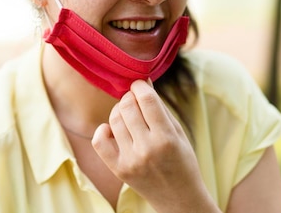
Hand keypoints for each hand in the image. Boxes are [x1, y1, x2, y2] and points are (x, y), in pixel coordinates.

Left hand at [91, 80, 218, 212]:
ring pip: (114, 120)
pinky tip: (112, 129)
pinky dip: (103, 129)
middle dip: (129, 97)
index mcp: (167, 138)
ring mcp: (131, 160)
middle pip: (127, 107)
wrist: (179, 199)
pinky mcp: (119, 169)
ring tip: (128, 114)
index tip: (139, 84)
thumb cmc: (182, 161)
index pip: (146, 99)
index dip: (139, 86)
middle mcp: (147, 149)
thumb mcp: (177, 132)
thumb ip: (159, 107)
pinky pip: (99, 141)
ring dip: (119, 110)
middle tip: (134, 99)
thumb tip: (143, 81)